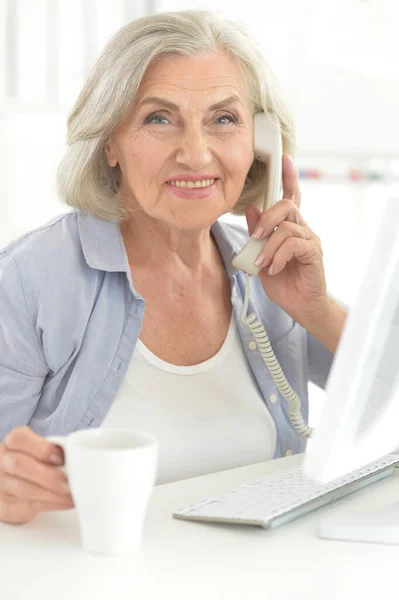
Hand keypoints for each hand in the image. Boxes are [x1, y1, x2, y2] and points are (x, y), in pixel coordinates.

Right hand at [0, 426, 73, 523]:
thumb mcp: (39, 449)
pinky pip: (27, 506)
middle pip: (19, 464)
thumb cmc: (33, 461)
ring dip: (52, 494)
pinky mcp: (4, 505)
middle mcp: (1, 460)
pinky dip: (51, 505)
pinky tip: (65, 502)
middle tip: (68, 483)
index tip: (60, 458)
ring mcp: (0, 483)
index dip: (42, 448)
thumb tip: (77, 456)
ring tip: (71, 494)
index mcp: (12, 442)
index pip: (20, 438)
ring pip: (24, 489)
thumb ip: (53, 449)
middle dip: (48, 476)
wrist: (13, 482)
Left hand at [244, 154, 327, 324]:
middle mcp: (302, 229)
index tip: (285, 158)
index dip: (289, 178)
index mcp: (289, 228)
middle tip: (255, 237)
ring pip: (286, 227)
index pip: (291, 197)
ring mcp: (310, 240)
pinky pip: (294, 244)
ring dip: (268, 246)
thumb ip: (257, 234)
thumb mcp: (261, 256)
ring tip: (261, 263)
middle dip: (266, 219)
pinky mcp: (313, 253)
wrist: (300, 306)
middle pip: (286, 206)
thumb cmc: (283, 282)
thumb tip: (251, 208)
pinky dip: (278, 256)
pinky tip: (273, 268)